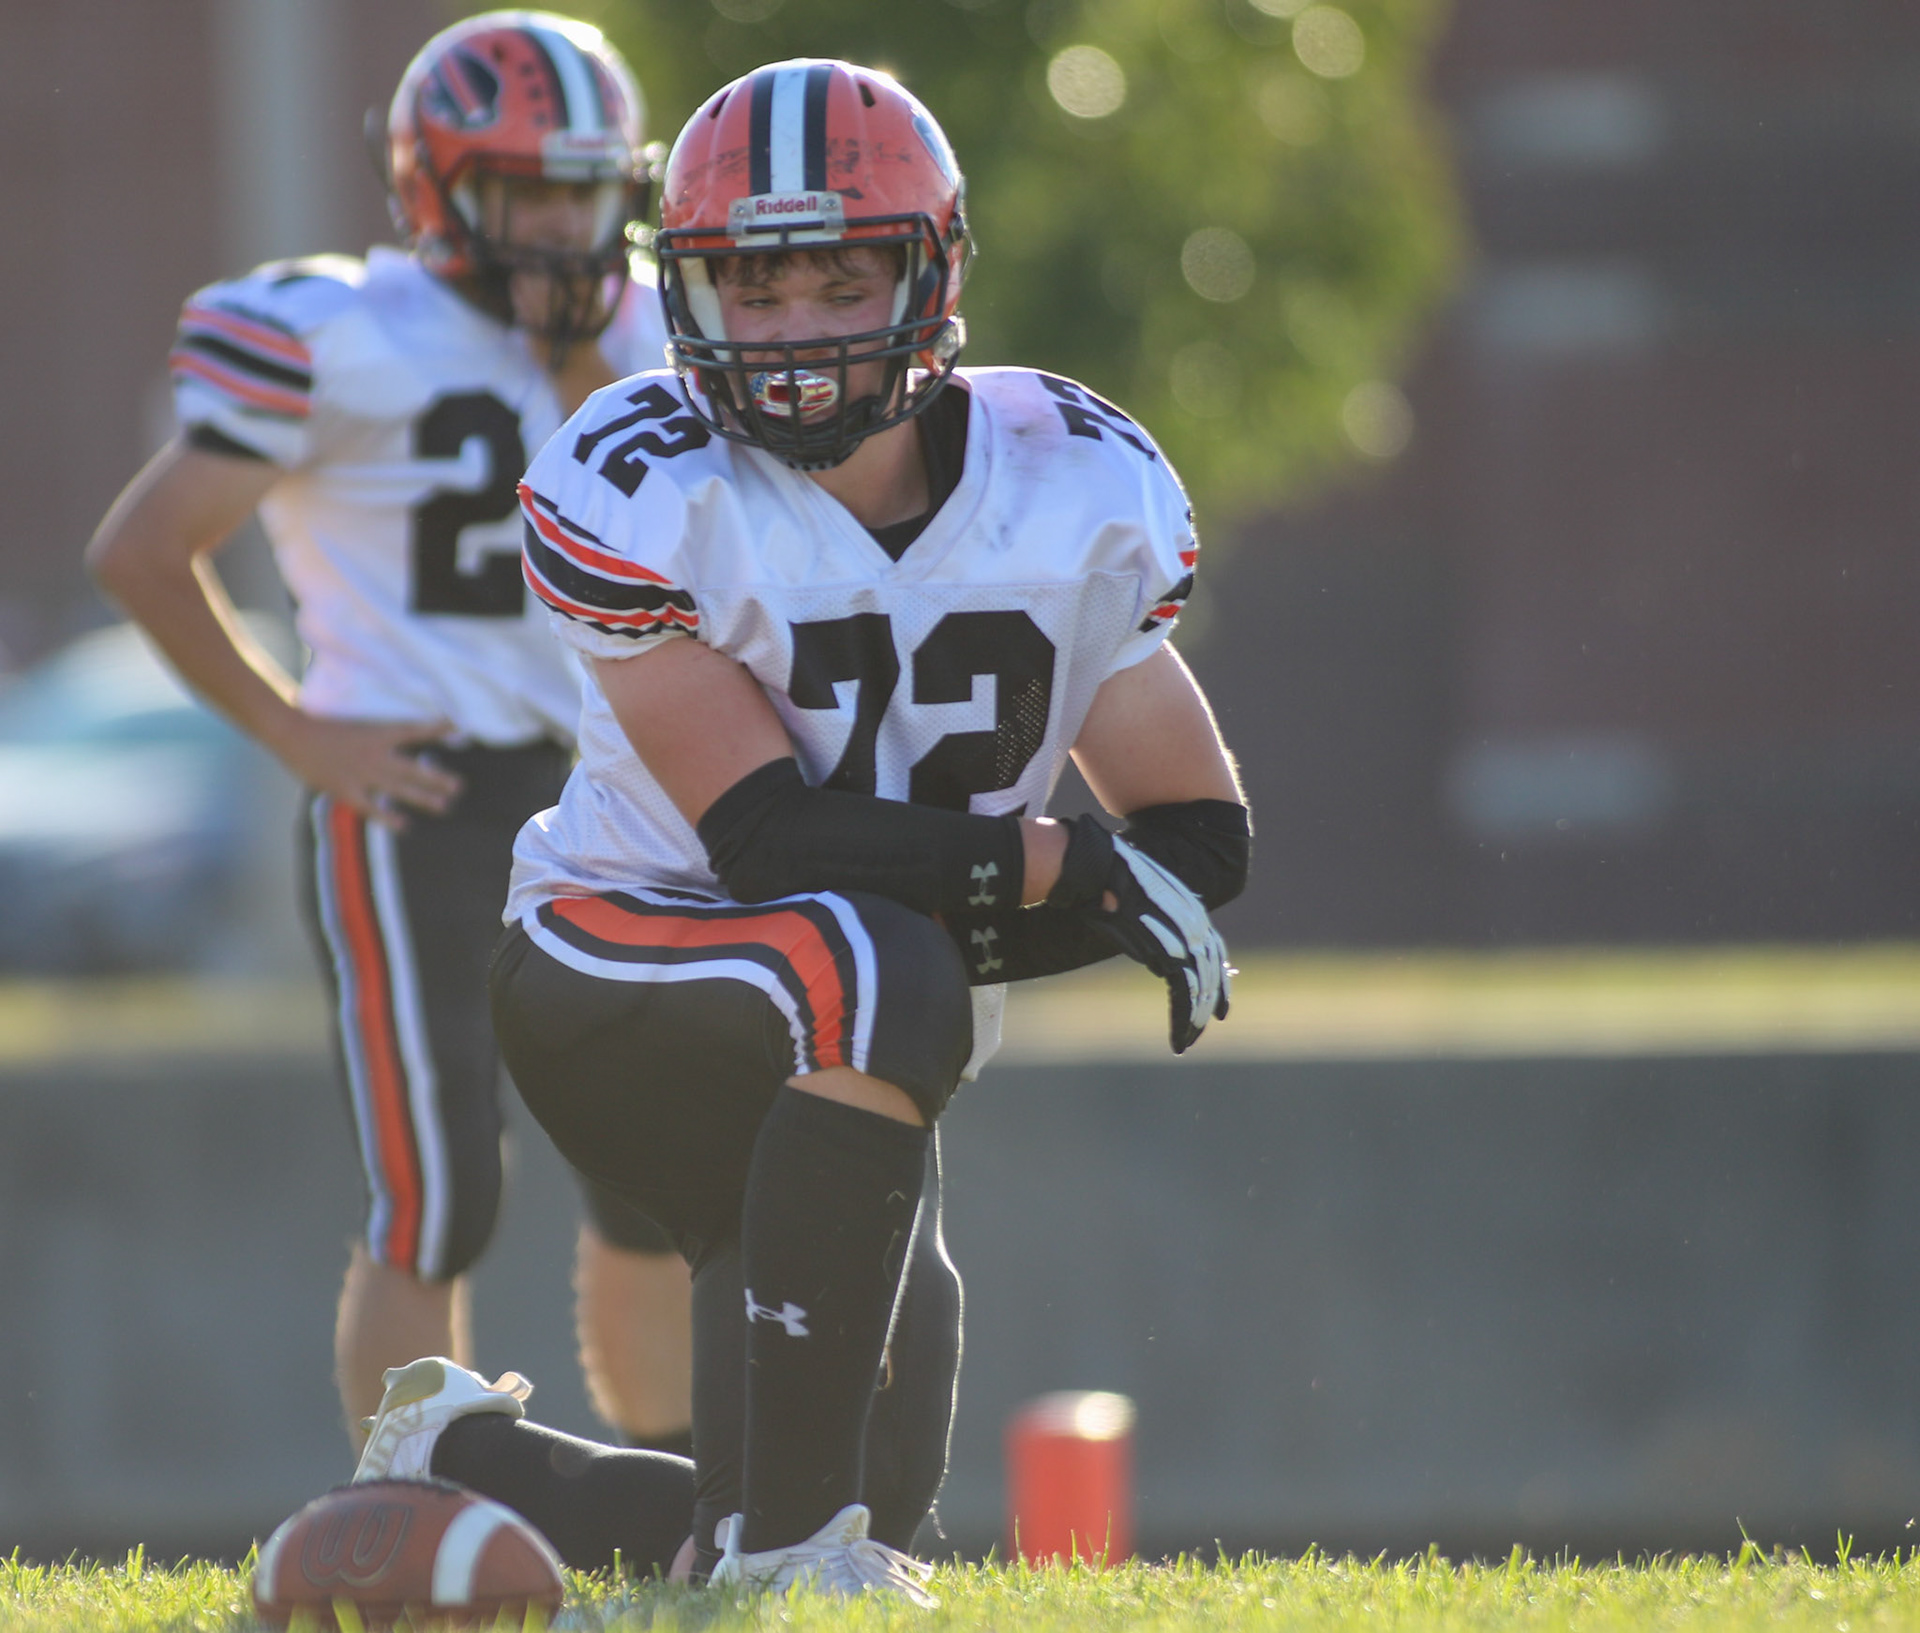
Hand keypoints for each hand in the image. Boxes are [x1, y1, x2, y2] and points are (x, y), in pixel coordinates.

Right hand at [270, 713, 462, 829]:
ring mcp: (362, 774)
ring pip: (400, 789)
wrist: (293, 733)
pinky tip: (405, 825)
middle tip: (460, 786)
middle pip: (413, 768)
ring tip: (444, 806)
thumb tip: (394, 736)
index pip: (414, 731)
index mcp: (377, 734)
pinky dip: (388, 817)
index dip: (436, 729)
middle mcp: (375, 754)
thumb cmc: (321, 725)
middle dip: (438, 778)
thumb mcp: (354, 723)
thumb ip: (376, 733)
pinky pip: (372, 807)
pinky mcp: (347, 790)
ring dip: (423, 798)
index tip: (457, 728)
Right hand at [1089, 835, 1231, 1053]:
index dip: (1220, 982)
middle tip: (1199, 1030)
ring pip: (1201, 989)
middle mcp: (1196, 923)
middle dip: (1207, 1006)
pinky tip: (1179, 1039)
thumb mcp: (1137, 906)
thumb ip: (1154, 932)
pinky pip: (1185, 995)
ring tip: (1185, 1041)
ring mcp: (1186, 937)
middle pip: (1212, 974)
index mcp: (1191, 909)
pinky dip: (1183, 1021)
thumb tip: (1158, 962)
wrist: (1098, 868)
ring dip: (1194, 1020)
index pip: (1215, 952)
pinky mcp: (1170, 952)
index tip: (1221, 1009)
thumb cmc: (1106, 883)